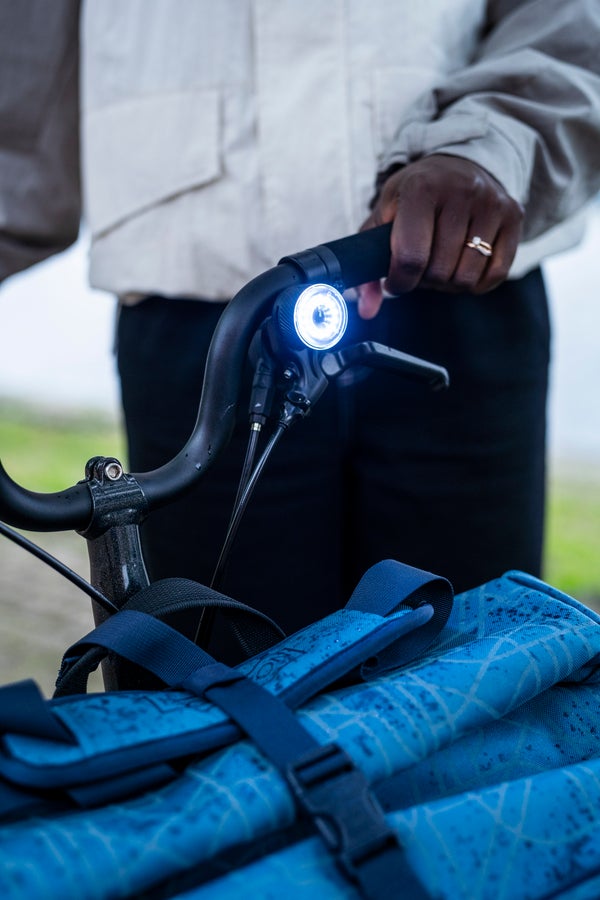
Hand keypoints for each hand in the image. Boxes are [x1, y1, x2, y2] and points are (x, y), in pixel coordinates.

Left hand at [358, 154, 523, 318]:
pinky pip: (496, 274)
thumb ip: (369, 264)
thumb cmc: (416, 196)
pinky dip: (476, 283)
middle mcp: (460, 191)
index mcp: (421, 188)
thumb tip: (365, 309)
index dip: (399, 282)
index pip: (410, 257)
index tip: (396, 281)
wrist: (460, 164)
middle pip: (439, 272)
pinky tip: (464, 267)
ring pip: (466, 277)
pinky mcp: (514, 216)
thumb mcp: (384, 217)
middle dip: (424, 281)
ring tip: (441, 264)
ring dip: (449, 283)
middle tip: (421, 266)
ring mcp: (491, 203)